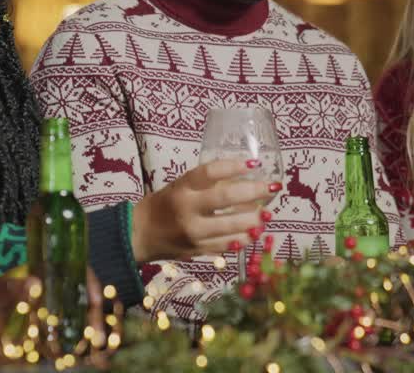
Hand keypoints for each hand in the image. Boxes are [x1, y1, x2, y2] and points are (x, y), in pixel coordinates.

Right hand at [131, 158, 275, 261]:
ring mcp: (193, 233)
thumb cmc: (164, 205)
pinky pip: (227, 245)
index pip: (209, 172)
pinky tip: (254, 232)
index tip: (253, 163)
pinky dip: (244, 239)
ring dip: (255, 220)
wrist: (141, 234)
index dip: (233, 166)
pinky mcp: (198, 250)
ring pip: (231, 226)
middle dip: (254, 192)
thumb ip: (206, 184)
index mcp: (181, 188)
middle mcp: (187, 209)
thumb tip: (244, 177)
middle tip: (273, 187)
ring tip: (267, 213)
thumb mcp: (180, 186)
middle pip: (226, 198)